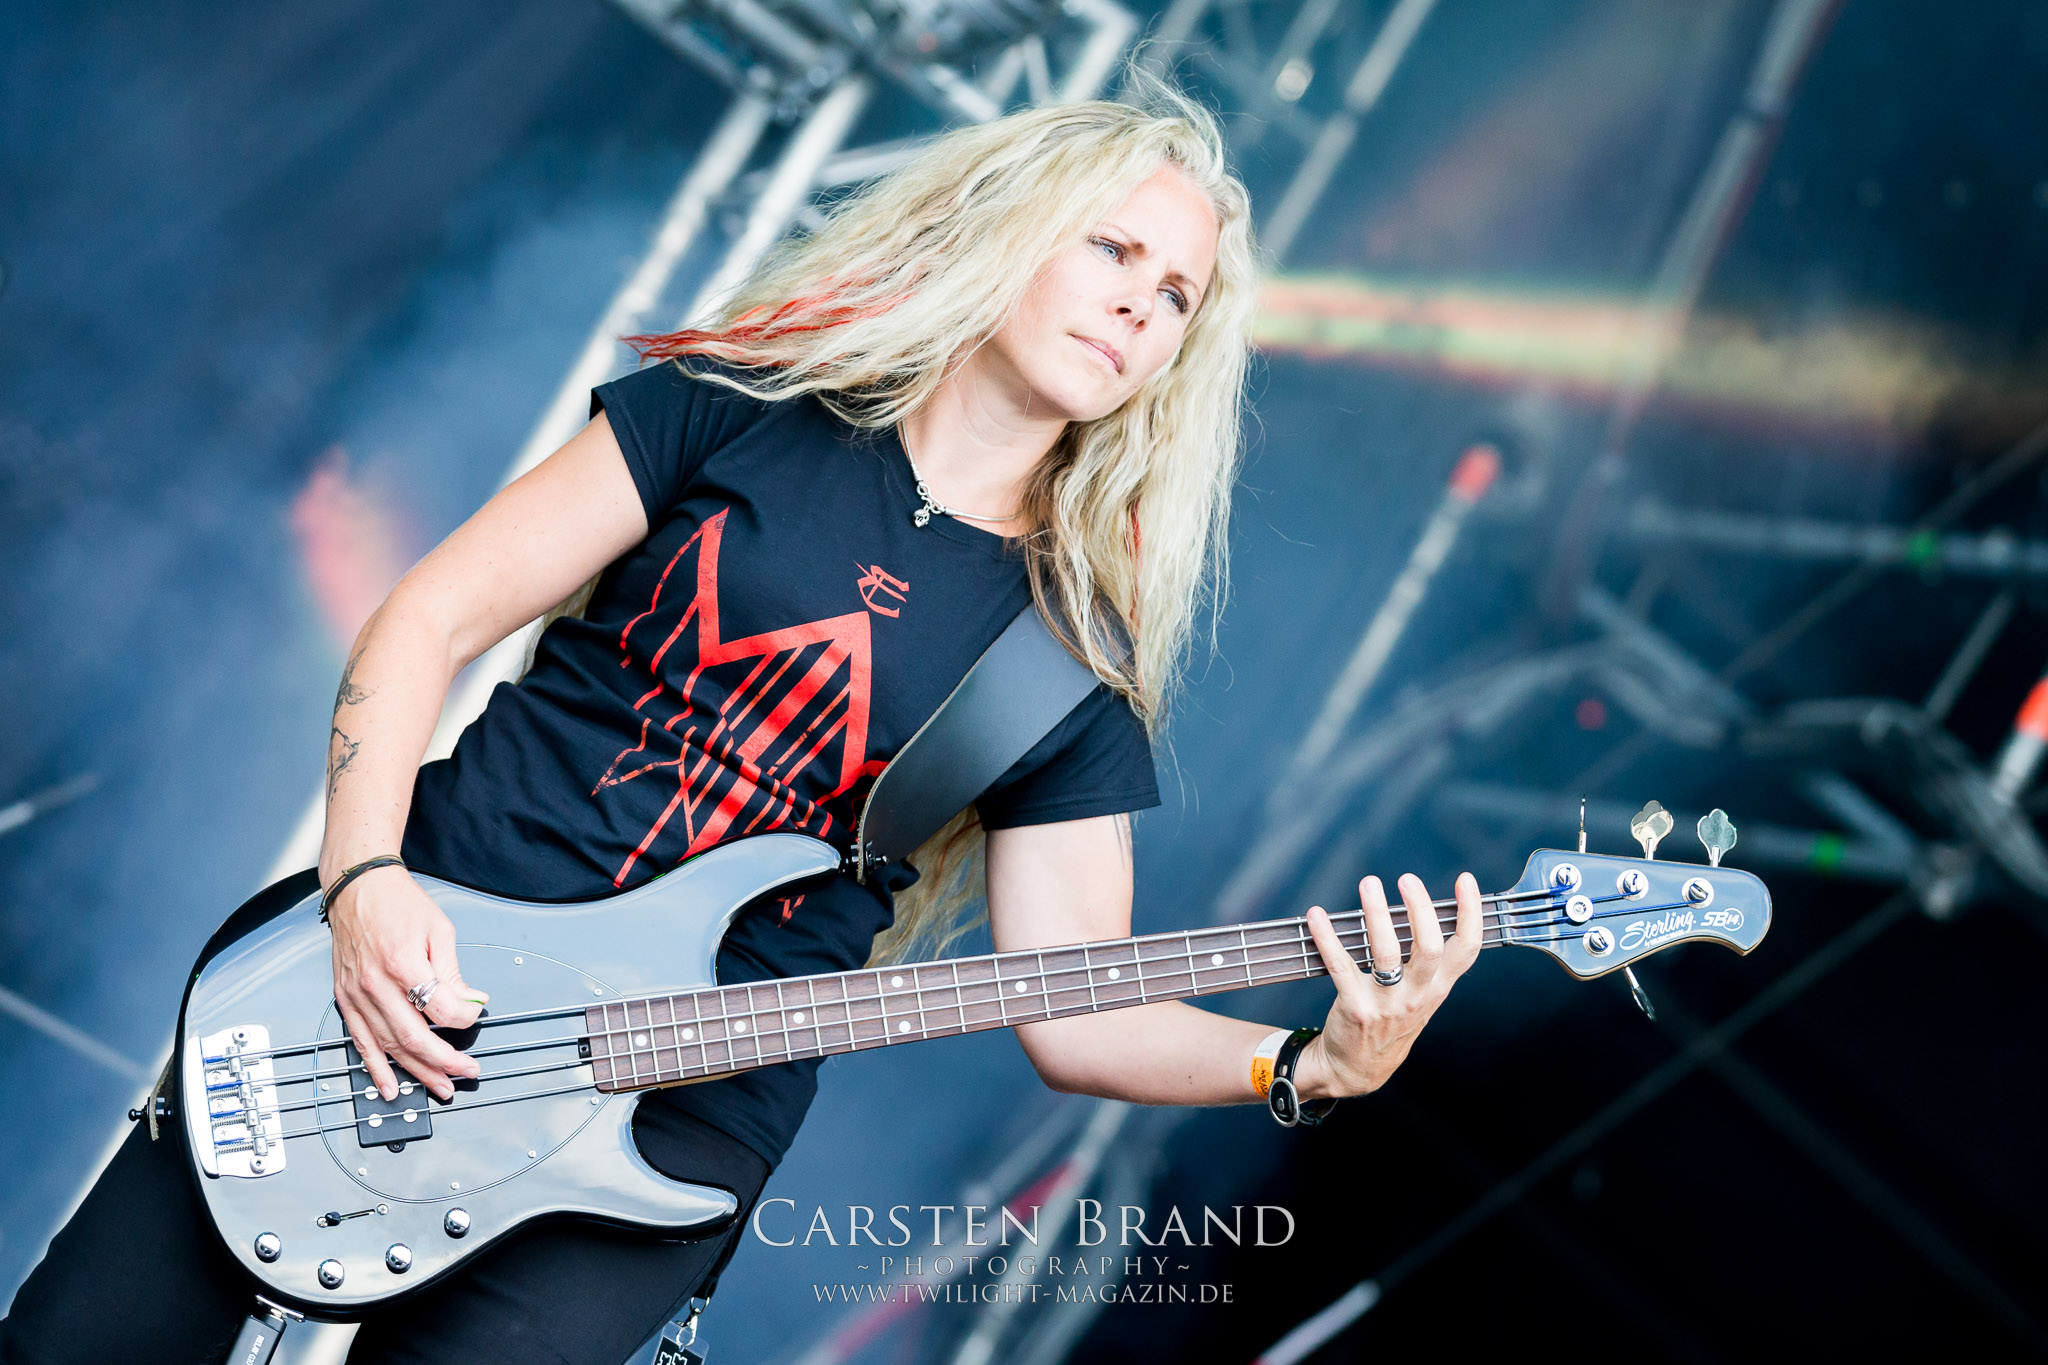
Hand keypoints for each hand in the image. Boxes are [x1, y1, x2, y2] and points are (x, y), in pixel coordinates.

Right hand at [326, 866, 488, 1101]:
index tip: (476, 1016)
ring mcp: (357, 994)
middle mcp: (377, 984)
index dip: (464, 1019)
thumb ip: (454, 973)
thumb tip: (471, 1003)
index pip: (441, 1009)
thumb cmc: (398, 904)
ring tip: (439, 1087)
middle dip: (444, 1061)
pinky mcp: (345, 999)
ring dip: (416, 1071)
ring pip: (389, 1045)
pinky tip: (389, 1086)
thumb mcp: (439, 931)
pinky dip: (376, 1067)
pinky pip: (361, 1040)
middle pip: (414, 1037)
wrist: (358, 888)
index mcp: (404, 964)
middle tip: (465, 1073)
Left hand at [1298, 871, 1482, 1097]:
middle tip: (1407, 879)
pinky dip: (1327, 938)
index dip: (1470, 914)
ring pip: (1386, 953)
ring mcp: (1386, 1003)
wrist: (1359, 1069)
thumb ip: (1427, 962)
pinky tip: (1316, 916)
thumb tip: (1422, 907)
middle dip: (1420, 909)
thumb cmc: (1390, 1021)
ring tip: (1369, 884)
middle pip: (1430, 948)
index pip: (1466, 950)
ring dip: (1376, 914)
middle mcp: (1417, 995)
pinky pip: (1340, 965)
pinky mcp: (1355, 1007)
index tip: (1465, 880)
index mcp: (1437, 988)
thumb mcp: (1421, 997)